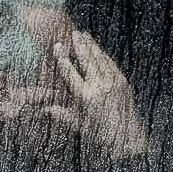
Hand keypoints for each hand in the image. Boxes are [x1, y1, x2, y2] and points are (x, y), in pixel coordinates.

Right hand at [0, 30, 148, 159]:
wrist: (127, 139)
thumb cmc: (100, 135)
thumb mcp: (78, 126)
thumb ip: (62, 115)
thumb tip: (45, 109)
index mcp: (86, 97)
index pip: (71, 73)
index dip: (63, 58)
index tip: (57, 46)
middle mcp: (100, 87)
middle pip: (87, 60)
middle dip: (79, 45)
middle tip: (72, 32)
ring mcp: (113, 83)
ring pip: (100, 58)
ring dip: (91, 46)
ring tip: (84, 35)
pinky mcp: (123, 82)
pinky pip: (111, 64)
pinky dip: (103, 55)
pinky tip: (98, 49)